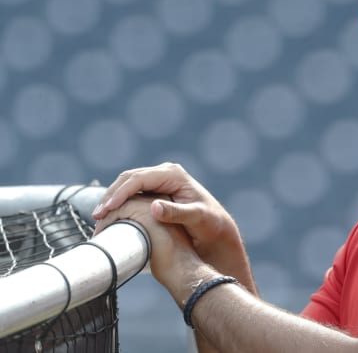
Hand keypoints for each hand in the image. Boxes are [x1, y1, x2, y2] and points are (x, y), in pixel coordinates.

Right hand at [92, 163, 253, 293]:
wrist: (216, 227)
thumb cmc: (210, 223)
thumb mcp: (196, 218)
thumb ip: (177, 213)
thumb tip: (154, 207)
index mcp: (173, 174)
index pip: (139, 179)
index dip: (120, 193)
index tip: (107, 209)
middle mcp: (165, 173)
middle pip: (129, 179)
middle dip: (111, 195)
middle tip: (97, 215)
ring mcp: (160, 180)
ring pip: (128, 184)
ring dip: (112, 198)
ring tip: (99, 216)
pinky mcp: (156, 189)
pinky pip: (132, 192)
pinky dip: (119, 201)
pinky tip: (109, 215)